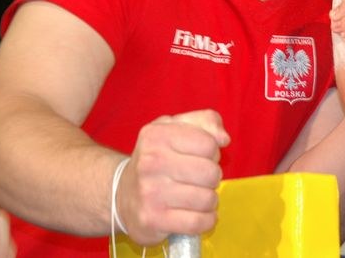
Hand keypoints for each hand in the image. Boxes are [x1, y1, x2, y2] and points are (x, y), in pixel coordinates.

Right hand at [116, 110, 230, 244]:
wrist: (121, 195)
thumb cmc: (156, 159)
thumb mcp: (175, 128)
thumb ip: (205, 121)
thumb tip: (223, 138)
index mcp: (157, 135)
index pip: (209, 144)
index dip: (212, 152)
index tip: (200, 157)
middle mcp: (151, 162)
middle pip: (211, 173)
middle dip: (212, 177)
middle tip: (199, 179)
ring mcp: (150, 192)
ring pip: (207, 199)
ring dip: (209, 200)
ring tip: (196, 196)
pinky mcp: (153, 220)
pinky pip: (198, 222)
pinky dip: (206, 220)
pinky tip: (198, 214)